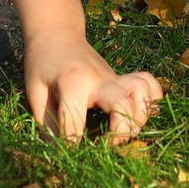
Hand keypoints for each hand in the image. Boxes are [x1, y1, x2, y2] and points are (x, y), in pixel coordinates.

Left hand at [24, 29, 163, 144]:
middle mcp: (100, 79)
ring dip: (139, 118)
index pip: (75, 125)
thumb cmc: (43, 63)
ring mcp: (114, 77)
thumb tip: (57, 152)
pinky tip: (142, 113)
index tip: (66, 154)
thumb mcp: (36, 91)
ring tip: (125, 131)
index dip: (69, 146)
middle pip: (122, 106)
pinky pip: (148, 83)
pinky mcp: (121, 78)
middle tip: (108, 144)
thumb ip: (46, 122)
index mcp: (74, 82)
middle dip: (119, 133)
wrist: (57, 33)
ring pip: (141, 94)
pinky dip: (152, 98)